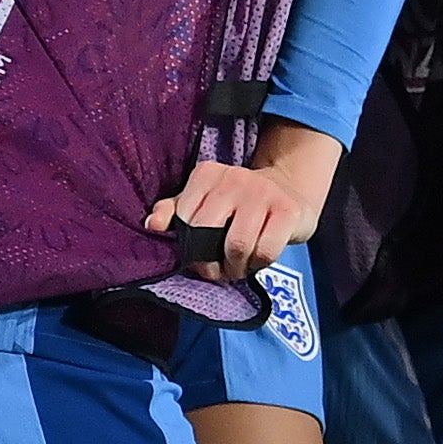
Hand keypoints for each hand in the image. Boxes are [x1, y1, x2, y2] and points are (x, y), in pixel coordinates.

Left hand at [147, 121, 343, 279]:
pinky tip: (258, 260)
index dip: (189, 246)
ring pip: (237, 245)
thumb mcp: (202, 200)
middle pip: (207, 232)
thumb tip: (152, 225)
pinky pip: (266, 251)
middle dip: (209, 262)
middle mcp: (234, 178)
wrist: (290, 188)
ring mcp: (263, 192)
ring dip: (235, 267)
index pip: (184, 218)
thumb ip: (174, 210)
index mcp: (207, 174)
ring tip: (238, 267)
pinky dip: (259, 264)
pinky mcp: (288, 210)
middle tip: (218, 269)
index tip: (199, 255)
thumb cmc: (238, 202)